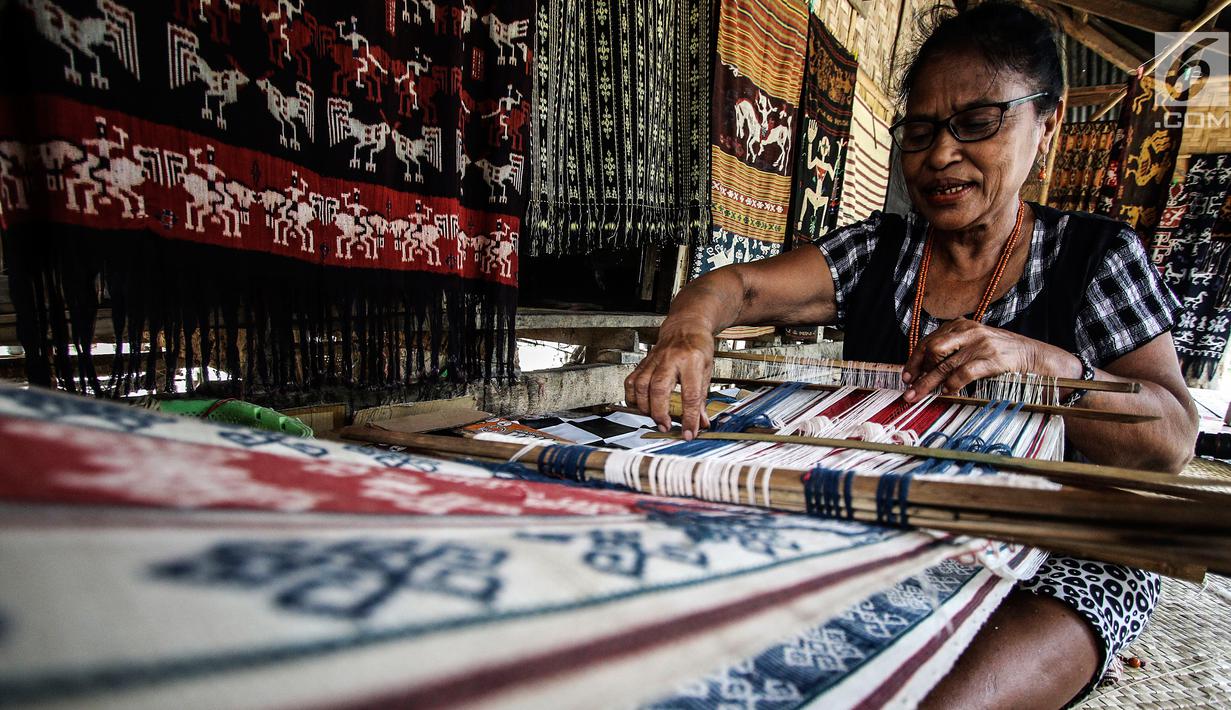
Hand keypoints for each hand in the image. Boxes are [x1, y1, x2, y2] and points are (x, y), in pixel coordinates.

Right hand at [624, 320, 713, 439]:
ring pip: (642, 385)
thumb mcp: (707, 370)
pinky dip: (632, 396)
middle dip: (660, 412)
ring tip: (653, 417)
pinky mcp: (644, 362)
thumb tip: (701, 423)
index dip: (689, 417)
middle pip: (659, 389)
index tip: (690, 432)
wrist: (685, 326)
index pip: (690, 394)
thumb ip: (702, 398)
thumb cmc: (698, 347)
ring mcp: (654, 360)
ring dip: (645, 406)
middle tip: (665, 426)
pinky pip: (632, 380)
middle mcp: (670, 359)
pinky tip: (639, 405)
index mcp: (692, 361)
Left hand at [901, 318, 1062, 401]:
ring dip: (928, 383)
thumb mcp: (973, 343)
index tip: (906, 376)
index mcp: (960, 326)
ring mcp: (980, 344)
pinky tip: (947, 393)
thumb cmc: (1000, 353)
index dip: (914, 360)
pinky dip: (952, 385)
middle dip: (917, 371)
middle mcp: (968, 332)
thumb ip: (951, 350)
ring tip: (919, 395)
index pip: (928, 341)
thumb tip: (924, 371)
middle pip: (932, 350)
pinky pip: (963, 373)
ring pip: (944, 365)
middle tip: (909, 389)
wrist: (1034, 356)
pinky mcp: (991, 359)